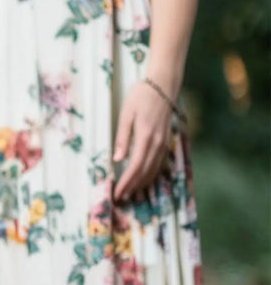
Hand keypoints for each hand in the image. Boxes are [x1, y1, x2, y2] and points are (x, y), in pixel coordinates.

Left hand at [112, 79, 174, 201]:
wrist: (163, 85)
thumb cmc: (141, 97)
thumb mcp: (126, 115)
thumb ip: (122, 137)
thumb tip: (117, 159)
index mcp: (145, 136)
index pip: (135, 166)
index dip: (126, 182)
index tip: (117, 193)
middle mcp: (157, 143)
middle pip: (145, 171)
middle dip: (133, 187)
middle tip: (121, 199)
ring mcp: (164, 142)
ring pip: (154, 169)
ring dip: (142, 183)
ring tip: (131, 194)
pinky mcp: (166, 140)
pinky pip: (160, 163)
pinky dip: (152, 174)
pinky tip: (145, 180)